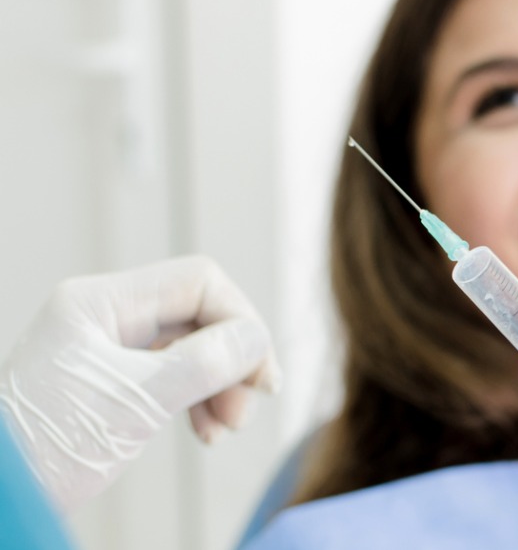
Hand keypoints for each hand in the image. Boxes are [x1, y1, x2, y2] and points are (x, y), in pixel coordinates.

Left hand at [0, 256, 281, 511]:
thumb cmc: (43, 448)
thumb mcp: (135, 403)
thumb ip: (202, 364)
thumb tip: (256, 338)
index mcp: (100, 302)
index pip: (198, 283)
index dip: (240, 322)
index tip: (260, 375)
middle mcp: (103, 315)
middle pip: (198, 314)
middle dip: (232, 359)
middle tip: (248, 407)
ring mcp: (104, 347)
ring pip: (189, 346)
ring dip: (219, 383)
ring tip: (227, 426)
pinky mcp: (108, 380)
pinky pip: (170, 374)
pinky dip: (196, 398)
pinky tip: (205, 429)